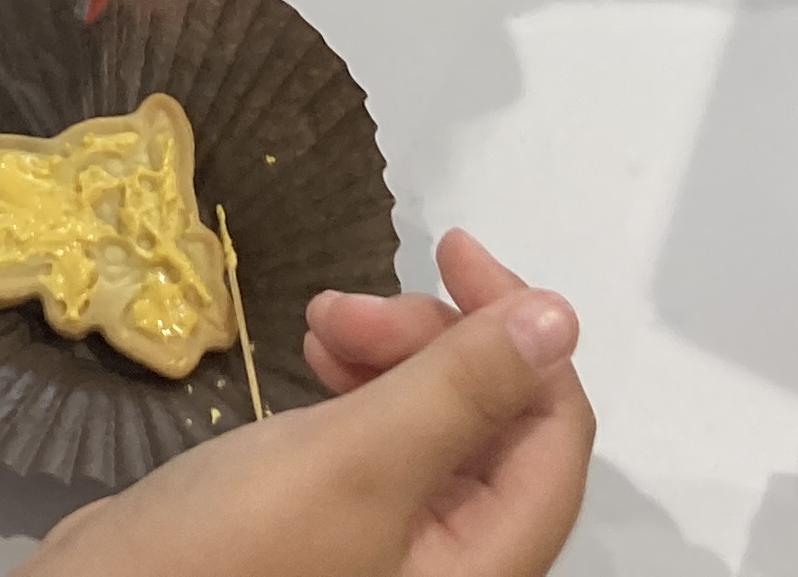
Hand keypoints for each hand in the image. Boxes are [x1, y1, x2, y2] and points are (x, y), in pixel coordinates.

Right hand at [26, 234, 592, 576]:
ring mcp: (399, 543)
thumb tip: (560, 319)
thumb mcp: (359, 457)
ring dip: (390, 351)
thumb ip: (463, 387)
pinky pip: (386, 439)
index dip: (518, 331)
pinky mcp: (343, 525)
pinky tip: (313, 352)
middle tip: (342, 306)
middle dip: (432, 339)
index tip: (449, 252)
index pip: (555, 430)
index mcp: (487, 562)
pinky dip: (359, 384)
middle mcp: (458, 559)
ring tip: (317, 321)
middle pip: (497, 419)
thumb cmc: (236, 549)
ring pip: (438, 419)